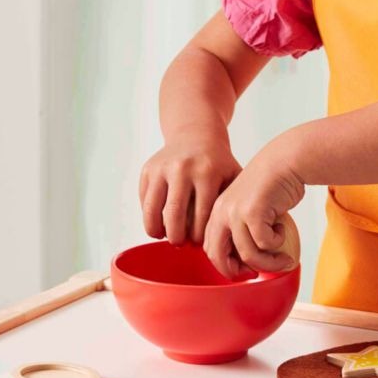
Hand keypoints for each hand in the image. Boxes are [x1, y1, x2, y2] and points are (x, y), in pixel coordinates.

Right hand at [139, 125, 241, 245]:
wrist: (196, 135)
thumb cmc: (218, 164)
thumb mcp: (232, 177)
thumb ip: (232, 204)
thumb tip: (229, 241)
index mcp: (207, 173)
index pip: (200, 217)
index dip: (198, 236)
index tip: (199, 242)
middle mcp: (183, 168)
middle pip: (174, 217)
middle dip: (176, 237)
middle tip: (180, 243)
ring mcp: (162, 168)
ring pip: (153, 211)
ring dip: (156, 230)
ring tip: (165, 236)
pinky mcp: (148, 169)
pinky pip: (144, 202)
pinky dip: (148, 216)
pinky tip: (159, 222)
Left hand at [203, 140, 304, 278]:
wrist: (286, 161)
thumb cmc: (272, 185)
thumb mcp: (248, 206)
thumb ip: (242, 229)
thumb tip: (247, 263)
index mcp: (217, 212)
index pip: (210, 250)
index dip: (226, 266)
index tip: (246, 269)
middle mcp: (221, 212)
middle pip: (218, 257)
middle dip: (238, 272)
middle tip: (257, 274)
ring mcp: (236, 212)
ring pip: (247, 254)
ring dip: (268, 263)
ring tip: (283, 259)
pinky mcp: (253, 212)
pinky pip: (265, 243)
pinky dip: (277, 243)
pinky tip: (282, 231)